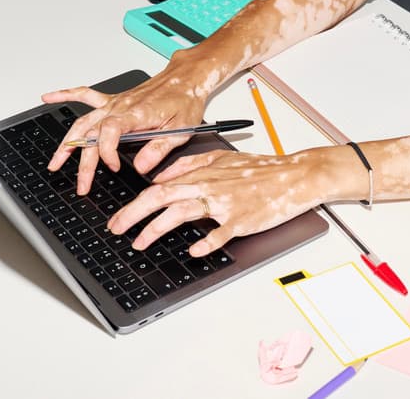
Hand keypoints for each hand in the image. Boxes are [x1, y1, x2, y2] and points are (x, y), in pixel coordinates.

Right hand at [43, 62, 208, 194]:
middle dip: (83, 163)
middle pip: (92, 135)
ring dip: (67, 142)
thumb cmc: (184, 100)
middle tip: (82, 185)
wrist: (184, 79)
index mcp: (136, 114)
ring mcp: (114, 103)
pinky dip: (65, 95)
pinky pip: (85, 95)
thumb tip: (141, 166)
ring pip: (83, 122)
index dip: (106, 153)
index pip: (109, 133)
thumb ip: (159, 149)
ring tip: (56, 161)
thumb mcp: (181, 129)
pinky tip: (48, 98)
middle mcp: (120, 107)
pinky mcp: (113, 100)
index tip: (112, 167)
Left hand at [107, 149, 339, 256]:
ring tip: (139, 243)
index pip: (157, 188)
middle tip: (116, 230)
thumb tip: (161, 175)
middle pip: (160, 199)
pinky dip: (205, 242)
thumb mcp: (220, 158)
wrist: (293, 176)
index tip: (117, 218)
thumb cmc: (259, 169)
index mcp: (201, 174)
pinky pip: (219, 233)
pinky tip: (192, 251)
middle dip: (133, 215)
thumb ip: (189, 165)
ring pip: (181, 214)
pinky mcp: (241, 220)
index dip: (133, 204)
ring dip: (155, 229)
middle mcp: (207, 187)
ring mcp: (223, 204)